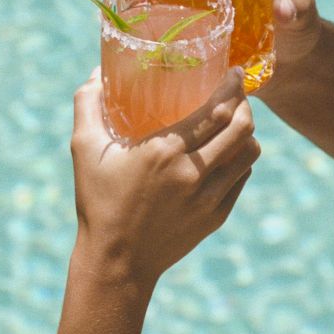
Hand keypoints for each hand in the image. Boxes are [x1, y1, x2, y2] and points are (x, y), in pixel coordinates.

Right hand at [70, 67, 259, 287]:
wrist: (116, 261)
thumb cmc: (98, 201)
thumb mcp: (84, 150)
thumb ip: (88, 105)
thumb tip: (95, 72)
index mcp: (165, 152)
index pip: (217, 110)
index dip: (233, 87)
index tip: (233, 72)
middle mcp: (192, 173)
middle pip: (242, 128)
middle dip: (246, 104)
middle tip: (237, 93)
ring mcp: (208, 198)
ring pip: (249, 154)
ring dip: (248, 132)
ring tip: (236, 122)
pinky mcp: (215, 216)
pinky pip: (241, 179)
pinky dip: (240, 160)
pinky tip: (228, 153)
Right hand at [123, 0, 323, 87]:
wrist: (295, 70)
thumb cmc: (299, 31)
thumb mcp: (302, 12)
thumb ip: (299, 4)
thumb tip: (284, 9)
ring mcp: (187, 18)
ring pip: (146, 3)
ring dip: (129, 6)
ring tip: (127, 19)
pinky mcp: (184, 47)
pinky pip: (153, 36)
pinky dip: (137, 37)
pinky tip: (128, 45)